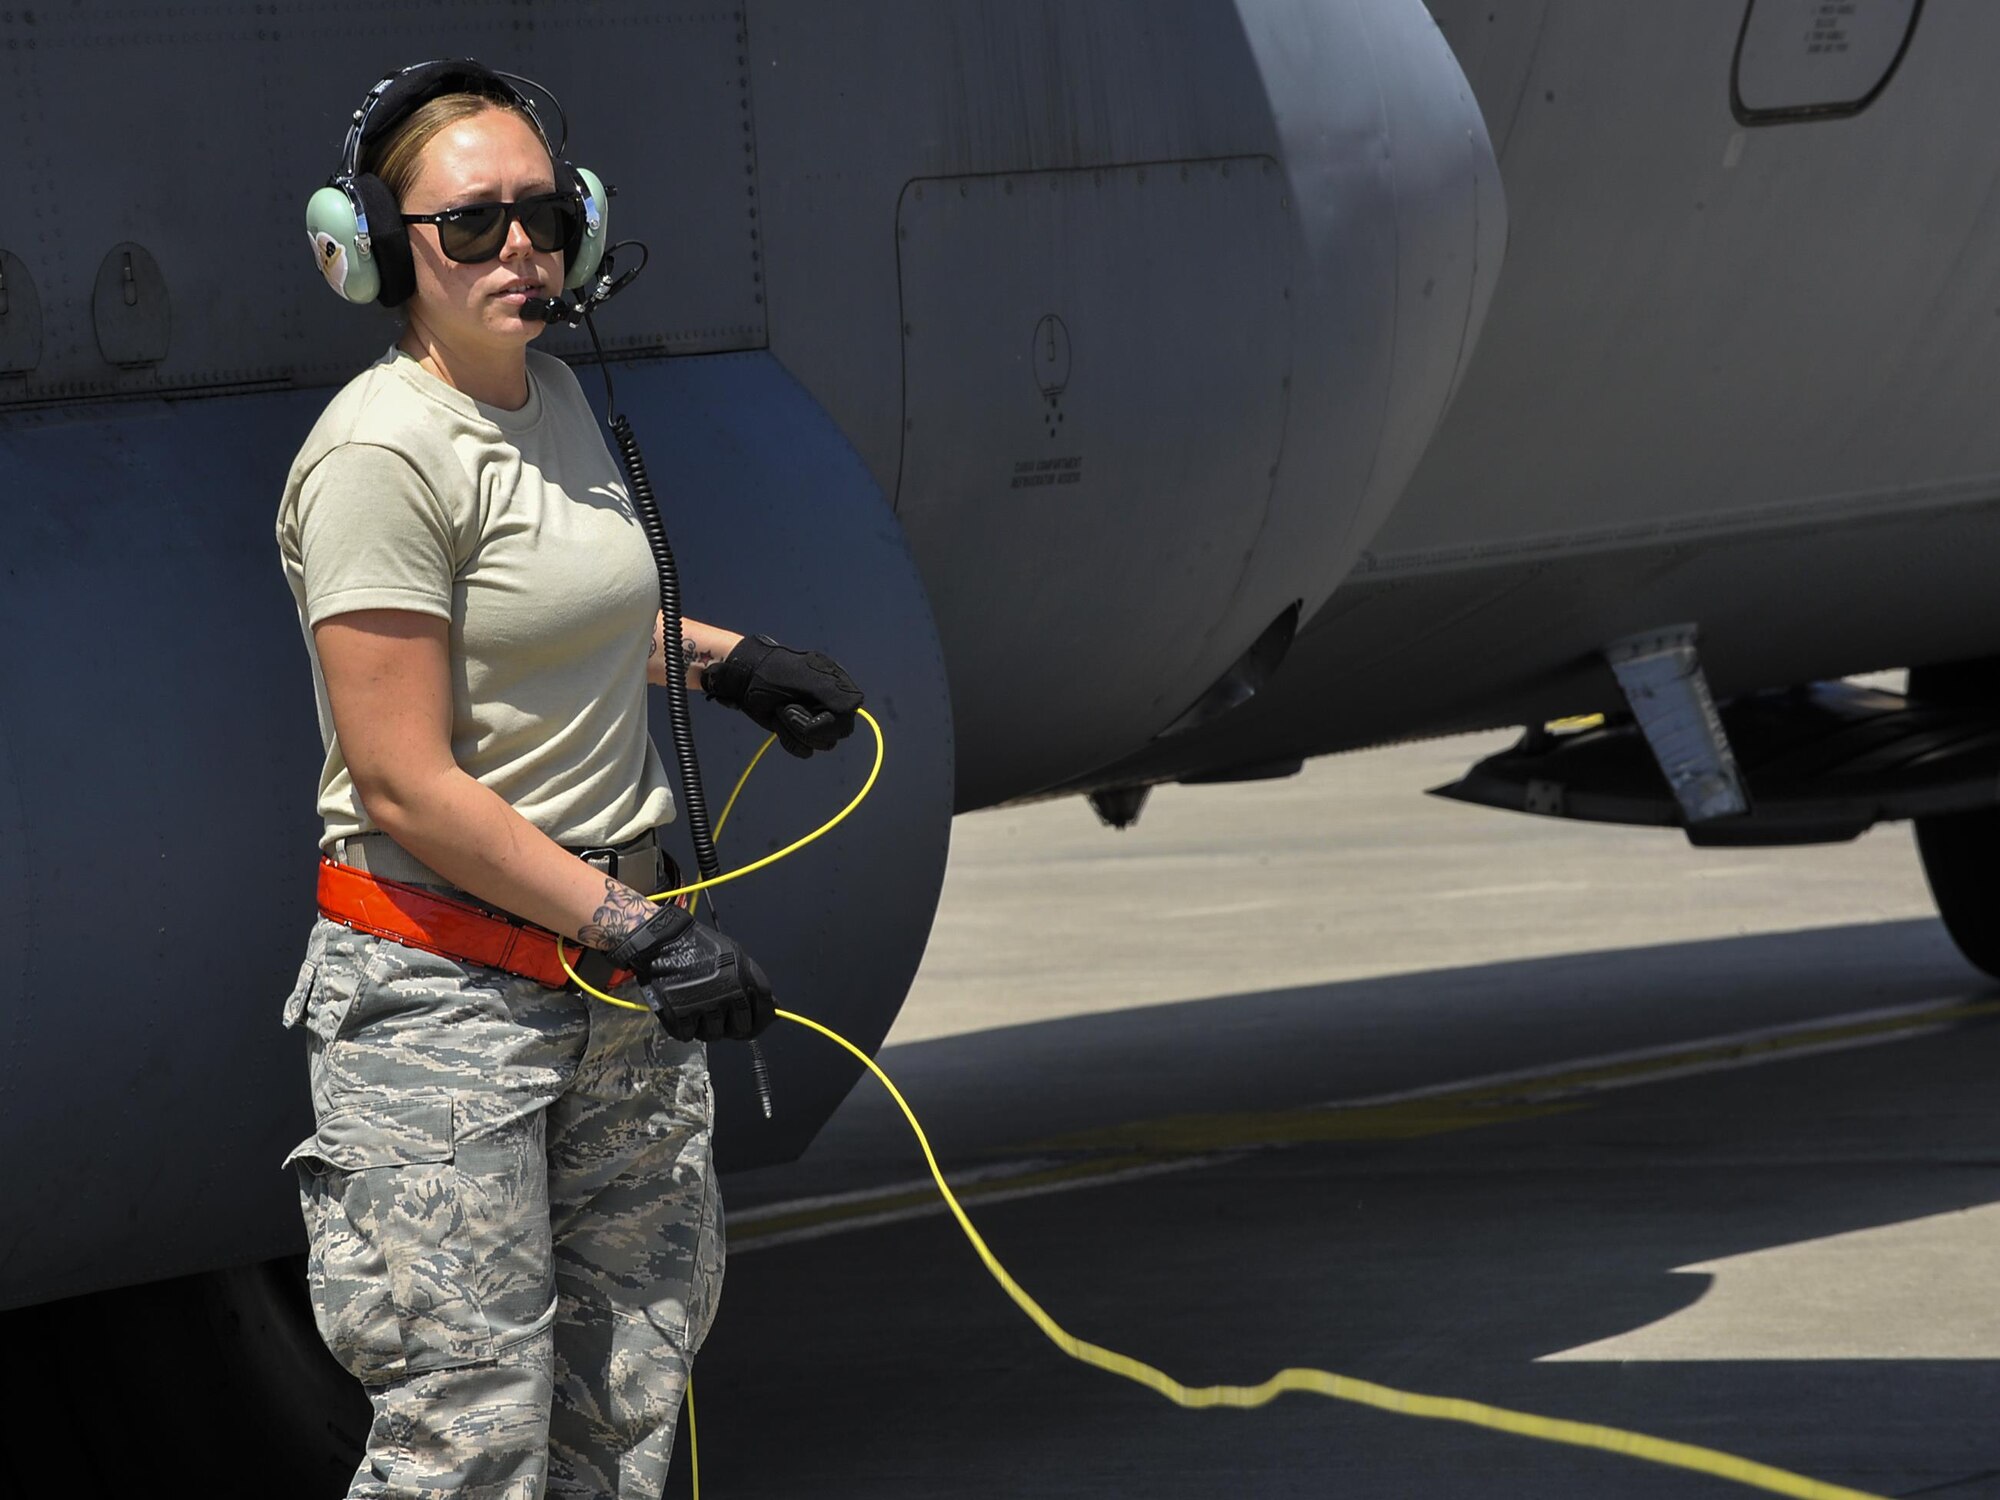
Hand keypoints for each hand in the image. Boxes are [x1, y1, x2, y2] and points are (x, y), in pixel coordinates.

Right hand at [606, 904, 774, 1041]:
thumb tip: (774, 1008)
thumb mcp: (734, 955)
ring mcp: (703, 1006)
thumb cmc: (699, 946)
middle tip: (718, 1014)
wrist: (663, 940)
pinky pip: (688, 1035)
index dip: (761, 1020)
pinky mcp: (679, 1014)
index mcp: (744, 978)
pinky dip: (684, 1028)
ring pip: (713, 1035)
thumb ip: (754, 982)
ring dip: (706, 1027)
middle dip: (731, 1026)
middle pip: (740, 1030)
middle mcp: (727, 994)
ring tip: (696, 1009)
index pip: (764, 1010)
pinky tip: (681, 1012)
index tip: (754, 1023)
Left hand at [701, 635, 863, 757]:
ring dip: (795, 731)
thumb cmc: (772, 673)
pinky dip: (788, 738)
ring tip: (780, 710)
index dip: (824, 719)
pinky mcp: (801, 733)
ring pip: (822, 744)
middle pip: (838, 733)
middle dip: (807, 727)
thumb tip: (858, 706)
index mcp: (838, 686)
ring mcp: (817, 719)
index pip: (848, 714)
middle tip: (785, 708)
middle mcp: (831, 704)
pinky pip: (804, 750)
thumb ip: (833, 691)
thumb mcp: (804, 678)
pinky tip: (777, 720)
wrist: (743, 680)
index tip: (796, 706)